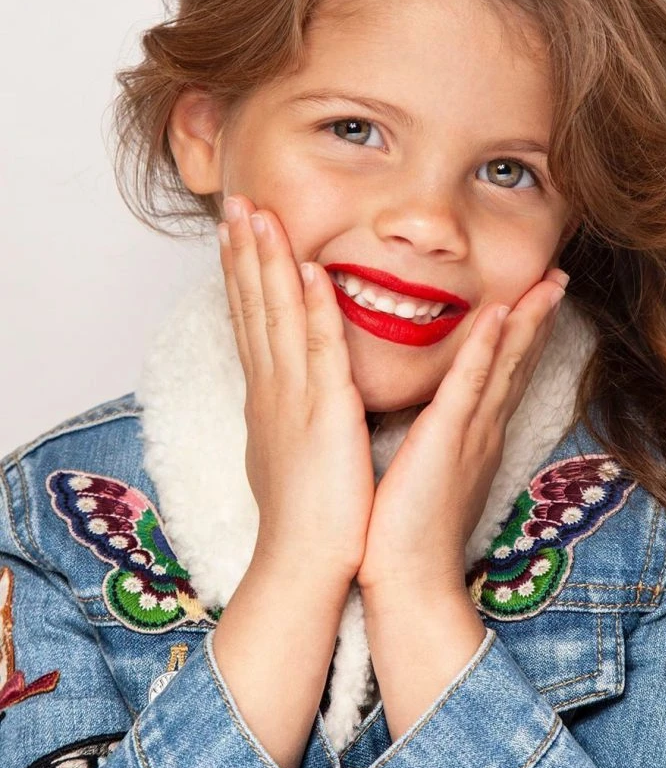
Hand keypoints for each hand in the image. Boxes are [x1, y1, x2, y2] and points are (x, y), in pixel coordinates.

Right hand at [217, 193, 374, 581]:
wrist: (304, 564)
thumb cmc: (305, 514)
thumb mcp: (287, 450)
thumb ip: (284, 413)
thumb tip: (277, 397)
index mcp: (268, 396)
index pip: (251, 321)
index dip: (242, 273)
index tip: (237, 233)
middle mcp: (273, 388)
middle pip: (255, 307)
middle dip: (244, 251)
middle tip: (236, 203)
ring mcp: (295, 397)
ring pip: (278, 316)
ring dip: (267, 263)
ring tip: (257, 215)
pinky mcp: (326, 413)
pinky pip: (320, 350)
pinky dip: (314, 309)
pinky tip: (308, 270)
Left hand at [356, 268, 568, 593]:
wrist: (409, 586)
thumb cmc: (408, 535)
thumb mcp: (428, 474)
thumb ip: (438, 443)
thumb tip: (435, 422)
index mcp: (475, 437)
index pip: (503, 375)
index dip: (523, 335)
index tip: (534, 299)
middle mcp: (483, 431)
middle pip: (517, 362)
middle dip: (539, 317)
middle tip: (559, 277)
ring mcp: (471, 435)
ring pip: (505, 365)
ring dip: (528, 320)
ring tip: (548, 282)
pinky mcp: (447, 441)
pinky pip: (470, 385)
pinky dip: (487, 348)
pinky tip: (501, 314)